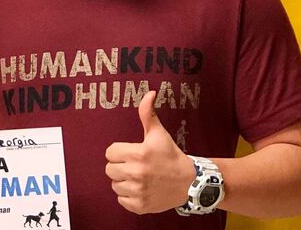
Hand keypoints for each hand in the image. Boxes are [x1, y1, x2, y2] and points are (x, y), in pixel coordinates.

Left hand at [105, 91, 194, 213]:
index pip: (109, 153)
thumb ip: (148, 114)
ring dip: (124, 182)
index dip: (119, 152)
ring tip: (140, 178)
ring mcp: (138, 191)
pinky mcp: (140, 206)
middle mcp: (137, 173)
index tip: (131, 153)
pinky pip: (121, 200)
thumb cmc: (171, 155)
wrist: (191, 183)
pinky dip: (129, 196)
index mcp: (138, 154)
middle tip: (135, 165)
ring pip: (115, 185)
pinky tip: (141, 189)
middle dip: (120, 166)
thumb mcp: (159, 134)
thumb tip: (149, 93)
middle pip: (109, 169)